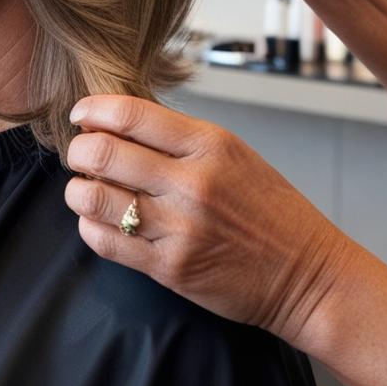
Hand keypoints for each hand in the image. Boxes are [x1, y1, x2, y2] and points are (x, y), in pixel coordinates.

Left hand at [63, 93, 355, 348]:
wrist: (309, 275)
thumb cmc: (269, 209)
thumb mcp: (233, 154)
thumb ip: (177, 138)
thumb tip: (116, 120)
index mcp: (209, 144)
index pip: (129, 113)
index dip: (91, 110)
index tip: (80, 116)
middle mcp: (191, 182)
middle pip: (102, 153)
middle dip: (78, 151)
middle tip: (80, 155)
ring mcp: (178, 227)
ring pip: (93, 198)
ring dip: (77, 190)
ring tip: (86, 189)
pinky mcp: (169, 267)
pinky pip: (105, 240)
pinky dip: (90, 226)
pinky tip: (100, 221)